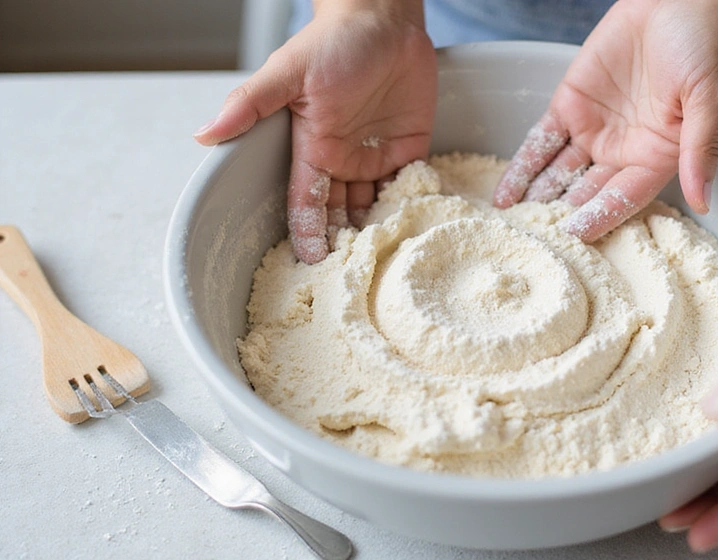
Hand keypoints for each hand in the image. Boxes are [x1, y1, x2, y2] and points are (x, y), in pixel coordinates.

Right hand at [194, 2, 435, 263]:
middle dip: (344, 242)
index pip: (306, 201)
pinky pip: (410, 187)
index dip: (308, 233)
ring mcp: (376, 156)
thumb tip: (203, 135)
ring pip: (374, 206)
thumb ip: (250, 105)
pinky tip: (417, 233)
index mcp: (312, 148)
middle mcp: (342, 159)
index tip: (311, 264)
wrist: (383, 20)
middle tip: (353, 278)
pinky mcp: (409, 149)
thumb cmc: (333, 42)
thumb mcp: (288, 73)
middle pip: (340, 211)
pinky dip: (412, 208)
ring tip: (385, 265)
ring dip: (378, 232)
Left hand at [493, 0, 717, 240]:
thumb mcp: (711, 99)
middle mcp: (624, 150)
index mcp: (659, 156)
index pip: (624, 197)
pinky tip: (506, 190)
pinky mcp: (571, 103)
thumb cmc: (708, 45)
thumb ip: (700, 149)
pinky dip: (524, 165)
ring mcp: (595, 128)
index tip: (575, 235)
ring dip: (535, 196)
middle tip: (529, 240)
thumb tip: (703, 200)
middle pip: (586, 192)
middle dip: (559, 215)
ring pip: (559, 172)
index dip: (600, 216)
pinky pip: (543, 140)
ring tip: (510, 222)